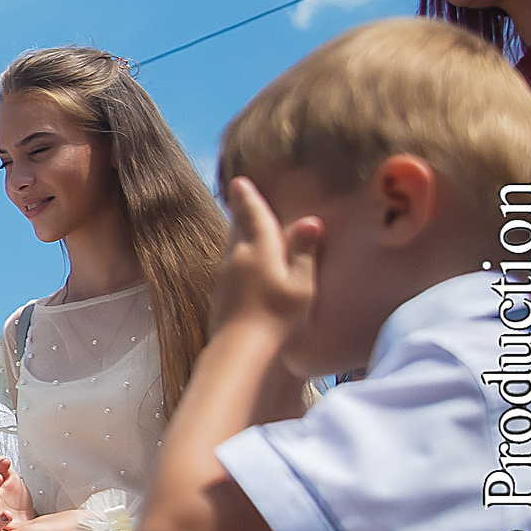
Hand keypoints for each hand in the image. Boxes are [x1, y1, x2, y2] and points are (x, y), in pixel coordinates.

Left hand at [215, 177, 320, 340]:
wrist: (242, 349)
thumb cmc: (279, 317)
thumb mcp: (301, 284)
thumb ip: (304, 252)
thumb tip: (309, 221)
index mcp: (259, 251)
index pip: (254, 217)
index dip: (249, 199)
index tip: (240, 181)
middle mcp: (237, 259)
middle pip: (237, 229)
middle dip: (240, 212)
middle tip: (238, 197)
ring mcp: (225, 278)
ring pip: (231, 247)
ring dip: (236, 233)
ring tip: (240, 225)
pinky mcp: (221, 295)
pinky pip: (230, 266)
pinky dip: (237, 255)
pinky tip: (241, 263)